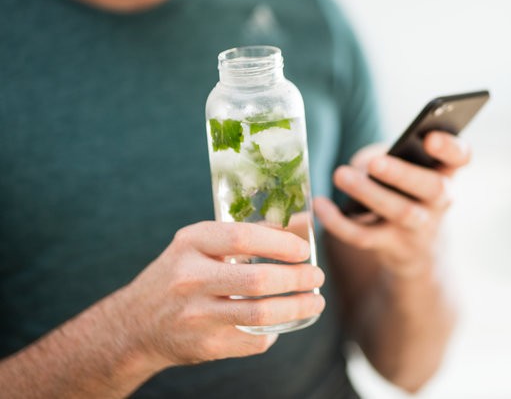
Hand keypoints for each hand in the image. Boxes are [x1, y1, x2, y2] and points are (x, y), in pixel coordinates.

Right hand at [109, 221, 324, 368]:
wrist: (134, 325)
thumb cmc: (181, 274)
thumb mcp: (203, 244)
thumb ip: (252, 233)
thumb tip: (305, 224)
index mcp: (191, 243)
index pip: (243, 238)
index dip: (281, 244)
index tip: (304, 250)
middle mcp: (190, 278)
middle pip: (257, 280)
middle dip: (297, 279)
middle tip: (317, 276)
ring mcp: (196, 315)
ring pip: (260, 315)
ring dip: (297, 308)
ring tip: (315, 301)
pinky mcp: (205, 346)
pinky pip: (253, 339)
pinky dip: (274, 332)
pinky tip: (284, 322)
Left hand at [314, 131, 471, 277]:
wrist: (417, 249)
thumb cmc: (406, 192)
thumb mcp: (406, 170)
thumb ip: (388, 158)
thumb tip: (362, 166)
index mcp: (446, 172)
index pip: (461, 157)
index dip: (450, 148)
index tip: (430, 137)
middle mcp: (440, 201)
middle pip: (432, 188)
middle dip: (403, 175)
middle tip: (375, 163)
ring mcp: (419, 227)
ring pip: (400, 212)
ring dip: (369, 194)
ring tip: (341, 175)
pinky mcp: (394, 247)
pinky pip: (365, 237)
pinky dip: (339, 222)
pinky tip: (320, 204)